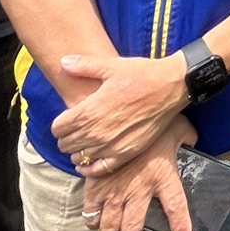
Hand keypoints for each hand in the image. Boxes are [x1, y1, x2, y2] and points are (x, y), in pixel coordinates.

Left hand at [51, 53, 188, 174]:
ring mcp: (110, 145)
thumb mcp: (111, 66)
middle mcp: (96, 131)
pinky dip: (88, 168)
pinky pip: (98, 169)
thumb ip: (84, 66)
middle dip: (66, 137)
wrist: (171, 86)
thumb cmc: (141, 74)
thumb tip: (62, 61)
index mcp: (89, 110)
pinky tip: (87, 163)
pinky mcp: (125, 154)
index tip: (67, 119)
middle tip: (75, 130)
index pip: (58, 127)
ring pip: (79, 157)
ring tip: (84, 143)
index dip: (59, 124)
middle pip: (66, 144)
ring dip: (77, 151)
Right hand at [80, 118, 197, 230]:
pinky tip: (98, 212)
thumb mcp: (178, 128)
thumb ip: (187, 138)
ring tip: (114, 221)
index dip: (180, 226)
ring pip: (108, 226)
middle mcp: (138, 188)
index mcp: (162, 175)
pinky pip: (89, 214)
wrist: (121, 110)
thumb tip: (192, 141)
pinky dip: (93, 218)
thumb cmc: (153, 118)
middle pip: (132, 228)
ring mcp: (114, 189)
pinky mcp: (95, 185)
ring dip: (112, 228)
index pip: (176, 207)